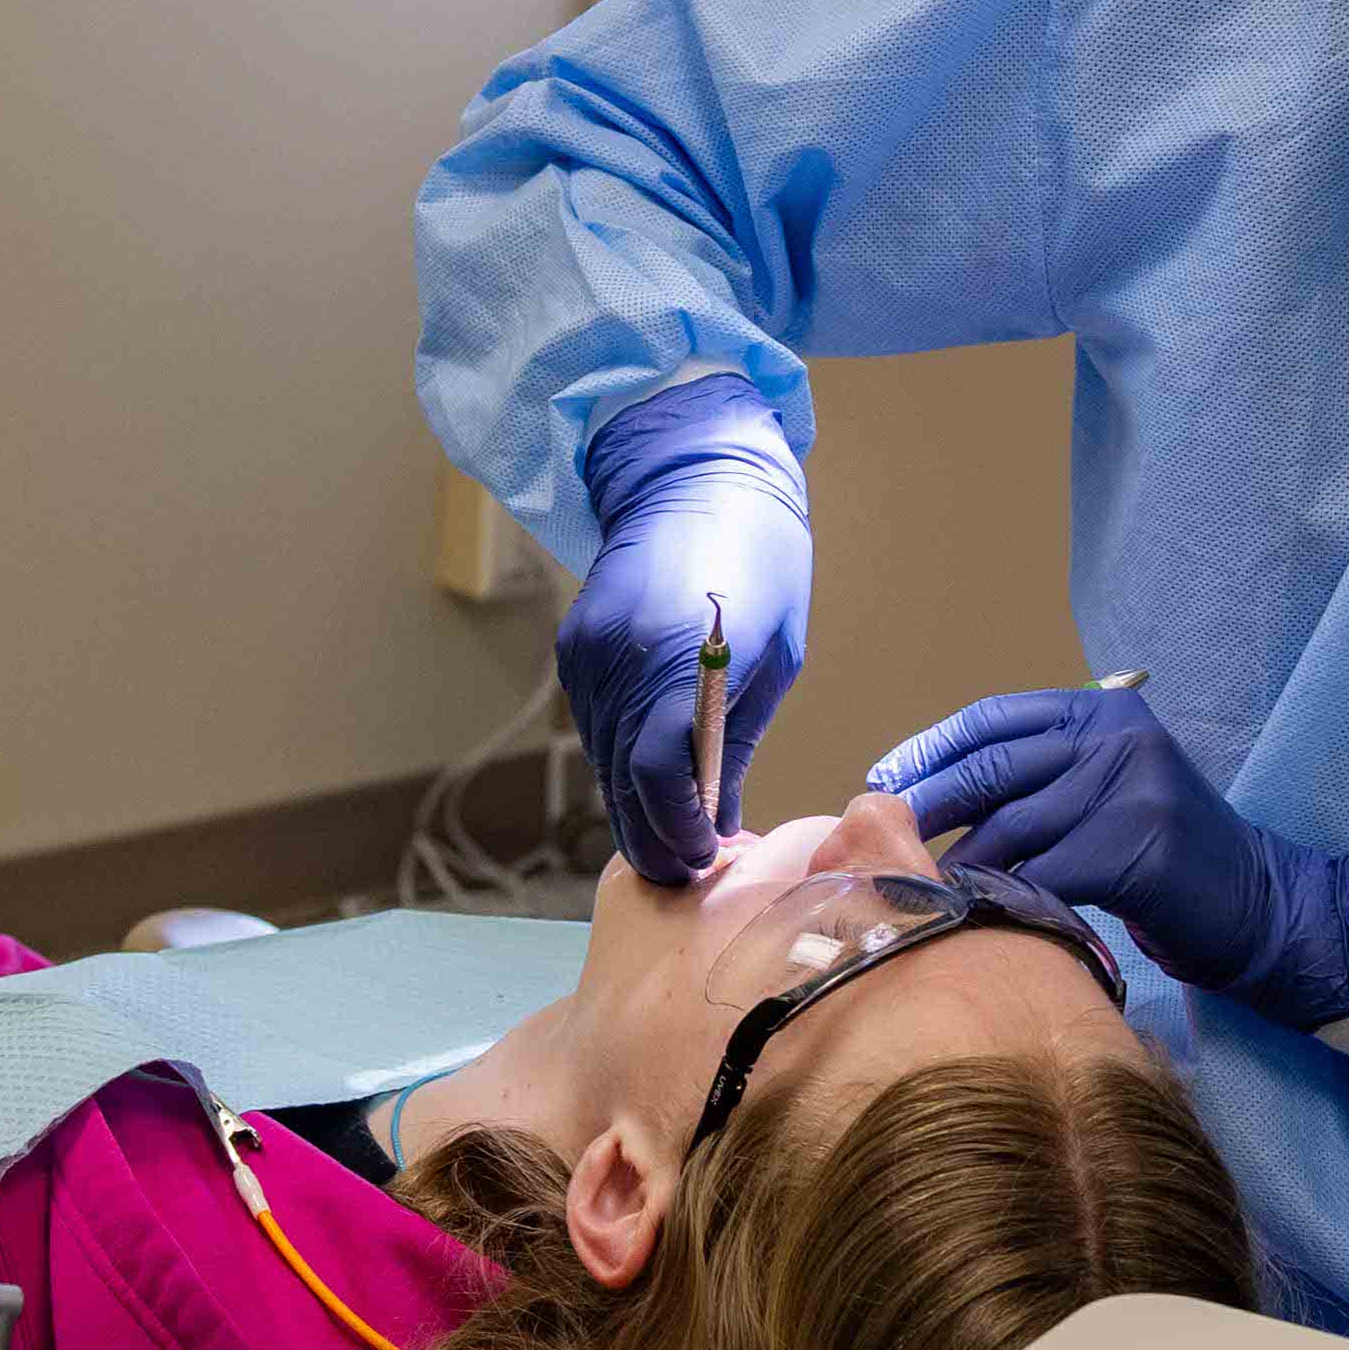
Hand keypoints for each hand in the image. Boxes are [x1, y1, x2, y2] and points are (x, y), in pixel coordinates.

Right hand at [559, 374, 809, 885]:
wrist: (698, 475)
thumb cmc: (762, 562)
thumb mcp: (774, 658)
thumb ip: (736, 743)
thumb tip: (719, 822)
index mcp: (680, 661)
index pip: (658, 776)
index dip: (676, 831)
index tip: (703, 859)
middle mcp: (620, 660)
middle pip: (622, 781)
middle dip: (653, 836)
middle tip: (687, 874)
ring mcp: (588, 655)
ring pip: (603, 761)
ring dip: (634, 804)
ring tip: (674, 838)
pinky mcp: (574, 648)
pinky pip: (596, 726)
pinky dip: (620, 760)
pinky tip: (652, 781)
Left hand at [870, 685, 1348, 1030]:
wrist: (1255, 903)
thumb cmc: (1164, 857)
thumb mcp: (1108, 791)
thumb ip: (1042, 778)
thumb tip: (933, 793)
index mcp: (1104, 713)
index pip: (996, 719)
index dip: (932, 748)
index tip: (886, 778)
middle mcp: (1118, 739)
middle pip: (995, 766)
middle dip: (930, 802)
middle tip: (884, 835)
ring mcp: (1131, 790)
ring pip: (1011, 825)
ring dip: (958, 860)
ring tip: (920, 885)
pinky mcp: (1137, 848)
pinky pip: (1043, 874)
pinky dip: (1001, 896)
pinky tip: (973, 913)